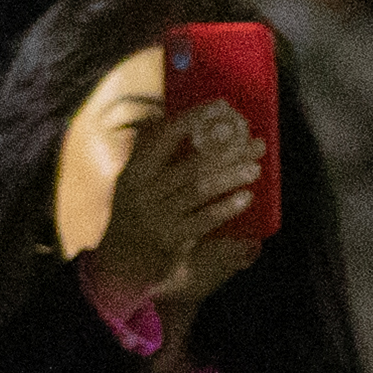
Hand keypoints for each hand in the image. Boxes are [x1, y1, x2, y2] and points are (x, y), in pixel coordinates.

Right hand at [80, 99, 270, 320]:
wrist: (116, 265)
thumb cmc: (133, 217)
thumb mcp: (133, 183)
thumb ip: (151, 154)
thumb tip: (168, 118)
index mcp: (136, 169)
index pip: (166, 135)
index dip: (195, 118)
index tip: (223, 107)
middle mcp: (144, 190)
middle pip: (192, 163)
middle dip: (227, 150)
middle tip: (255, 142)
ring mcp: (157, 215)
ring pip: (199, 189)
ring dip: (230, 176)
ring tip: (255, 167)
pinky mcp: (169, 239)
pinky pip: (202, 219)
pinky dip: (225, 208)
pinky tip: (245, 198)